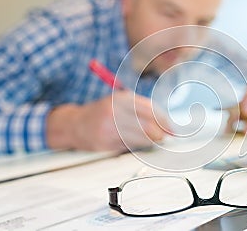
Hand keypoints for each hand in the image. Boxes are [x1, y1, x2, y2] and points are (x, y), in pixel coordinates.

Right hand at [47, 91, 169, 150]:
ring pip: (141, 138)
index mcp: (121, 98)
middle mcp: (115, 111)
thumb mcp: (121, 103)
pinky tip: (137, 143)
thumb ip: (142, 109)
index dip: (164, 121)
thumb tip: (165, 122)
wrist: (75, 124)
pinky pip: (130, 146)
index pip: (151, 110)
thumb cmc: (102, 113)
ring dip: (151, 141)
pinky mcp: (106, 142)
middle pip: (148, 126)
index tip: (171, 128)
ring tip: (153, 140)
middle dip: (160, 134)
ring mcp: (110, 128)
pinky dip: (137, 146)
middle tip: (165, 137)